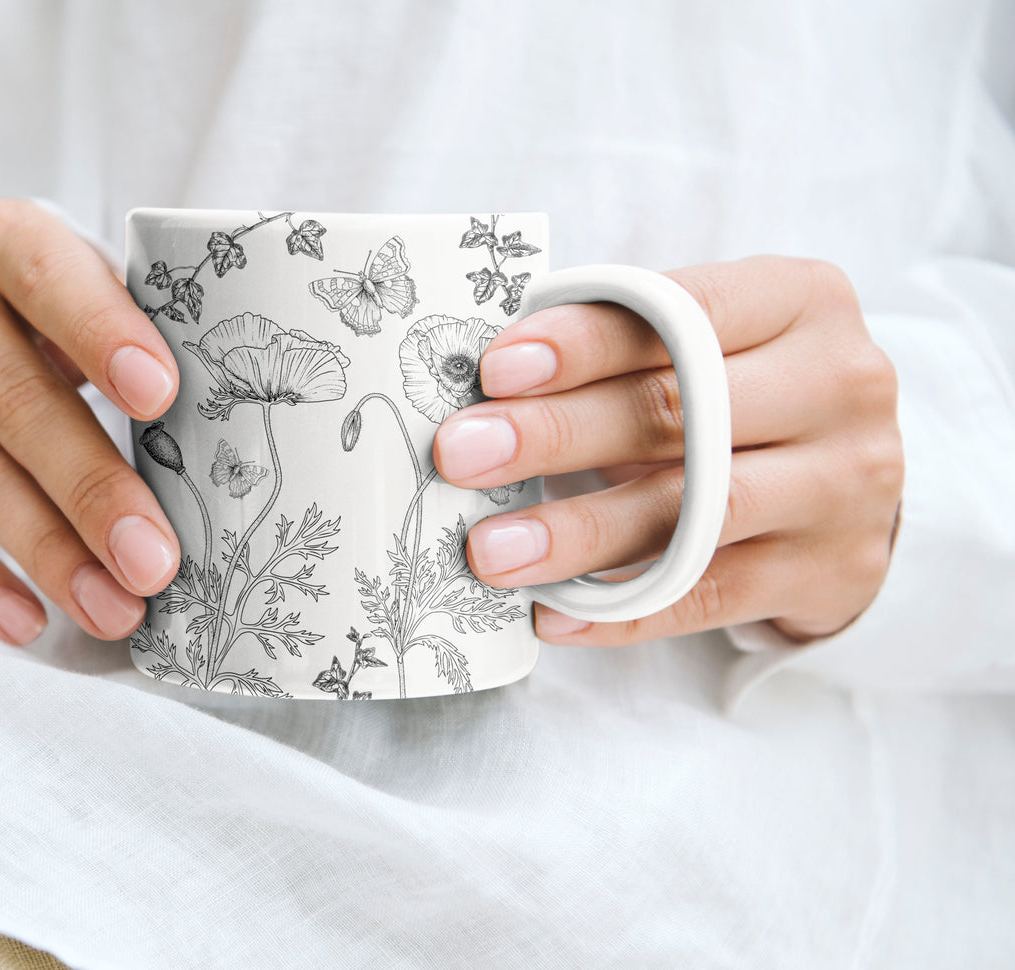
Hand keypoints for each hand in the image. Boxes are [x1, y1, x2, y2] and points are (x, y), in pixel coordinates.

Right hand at [0, 200, 181, 644]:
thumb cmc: (18, 315)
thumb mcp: (63, 291)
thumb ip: (125, 336)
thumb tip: (221, 446)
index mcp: (4, 241)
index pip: (52, 279)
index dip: (105, 336)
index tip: (161, 398)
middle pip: (17, 401)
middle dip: (93, 491)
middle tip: (154, 562)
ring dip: (48, 553)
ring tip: (114, 609)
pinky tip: (27, 620)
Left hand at [434, 256, 903, 644]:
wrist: (853, 479)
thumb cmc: (740, 392)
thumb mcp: (705, 341)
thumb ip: (621, 345)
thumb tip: (484, 387)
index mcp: (799, 300)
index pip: (682, 312)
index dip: (584, 343)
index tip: (495, 369)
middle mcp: (838, 384)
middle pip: (682, 410)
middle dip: (557, 433)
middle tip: (462, 455)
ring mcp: (846, 484)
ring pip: (697, 513)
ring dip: (580, 533)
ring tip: (491, 551)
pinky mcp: (832, 571)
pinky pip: (711, 597)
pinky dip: (625, 612)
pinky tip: (552, 615)